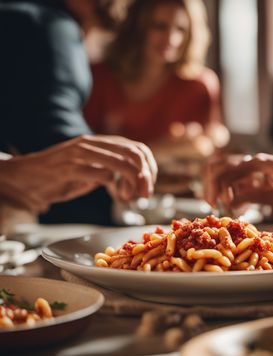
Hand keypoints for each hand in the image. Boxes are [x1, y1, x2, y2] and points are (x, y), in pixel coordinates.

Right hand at [0, 135, 156, 212]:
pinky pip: (104, 176)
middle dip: (146, 176)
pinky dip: (116, 188)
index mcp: (100, 142)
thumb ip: (111, 168)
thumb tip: (136, 178)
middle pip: (135, 154)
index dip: (150, 167)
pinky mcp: (71, 168)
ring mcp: (81, 154)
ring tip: (129, 197)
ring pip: (123, 163)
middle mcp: (92, 143)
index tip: (149, 185)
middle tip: (145, 194)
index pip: (137, 148)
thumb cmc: (60, 177)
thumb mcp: (90, 168)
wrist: (24, 179)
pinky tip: (115, 196)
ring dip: (132, 183)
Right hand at [204, 153, 272, 222]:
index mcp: (263, 164)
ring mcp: (258, 170)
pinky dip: (233, 193)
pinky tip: (237, 207)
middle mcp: (257, 163)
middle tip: (211, 204)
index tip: (218, 205)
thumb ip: (258, 196)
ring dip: (220, 188)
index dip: (218, 187)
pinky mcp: (261, 179)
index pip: (229, 170)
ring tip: (221, 206)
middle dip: (212, 184)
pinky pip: (239, 183)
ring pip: (227, 173)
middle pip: (222, 166)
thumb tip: (229, 200)